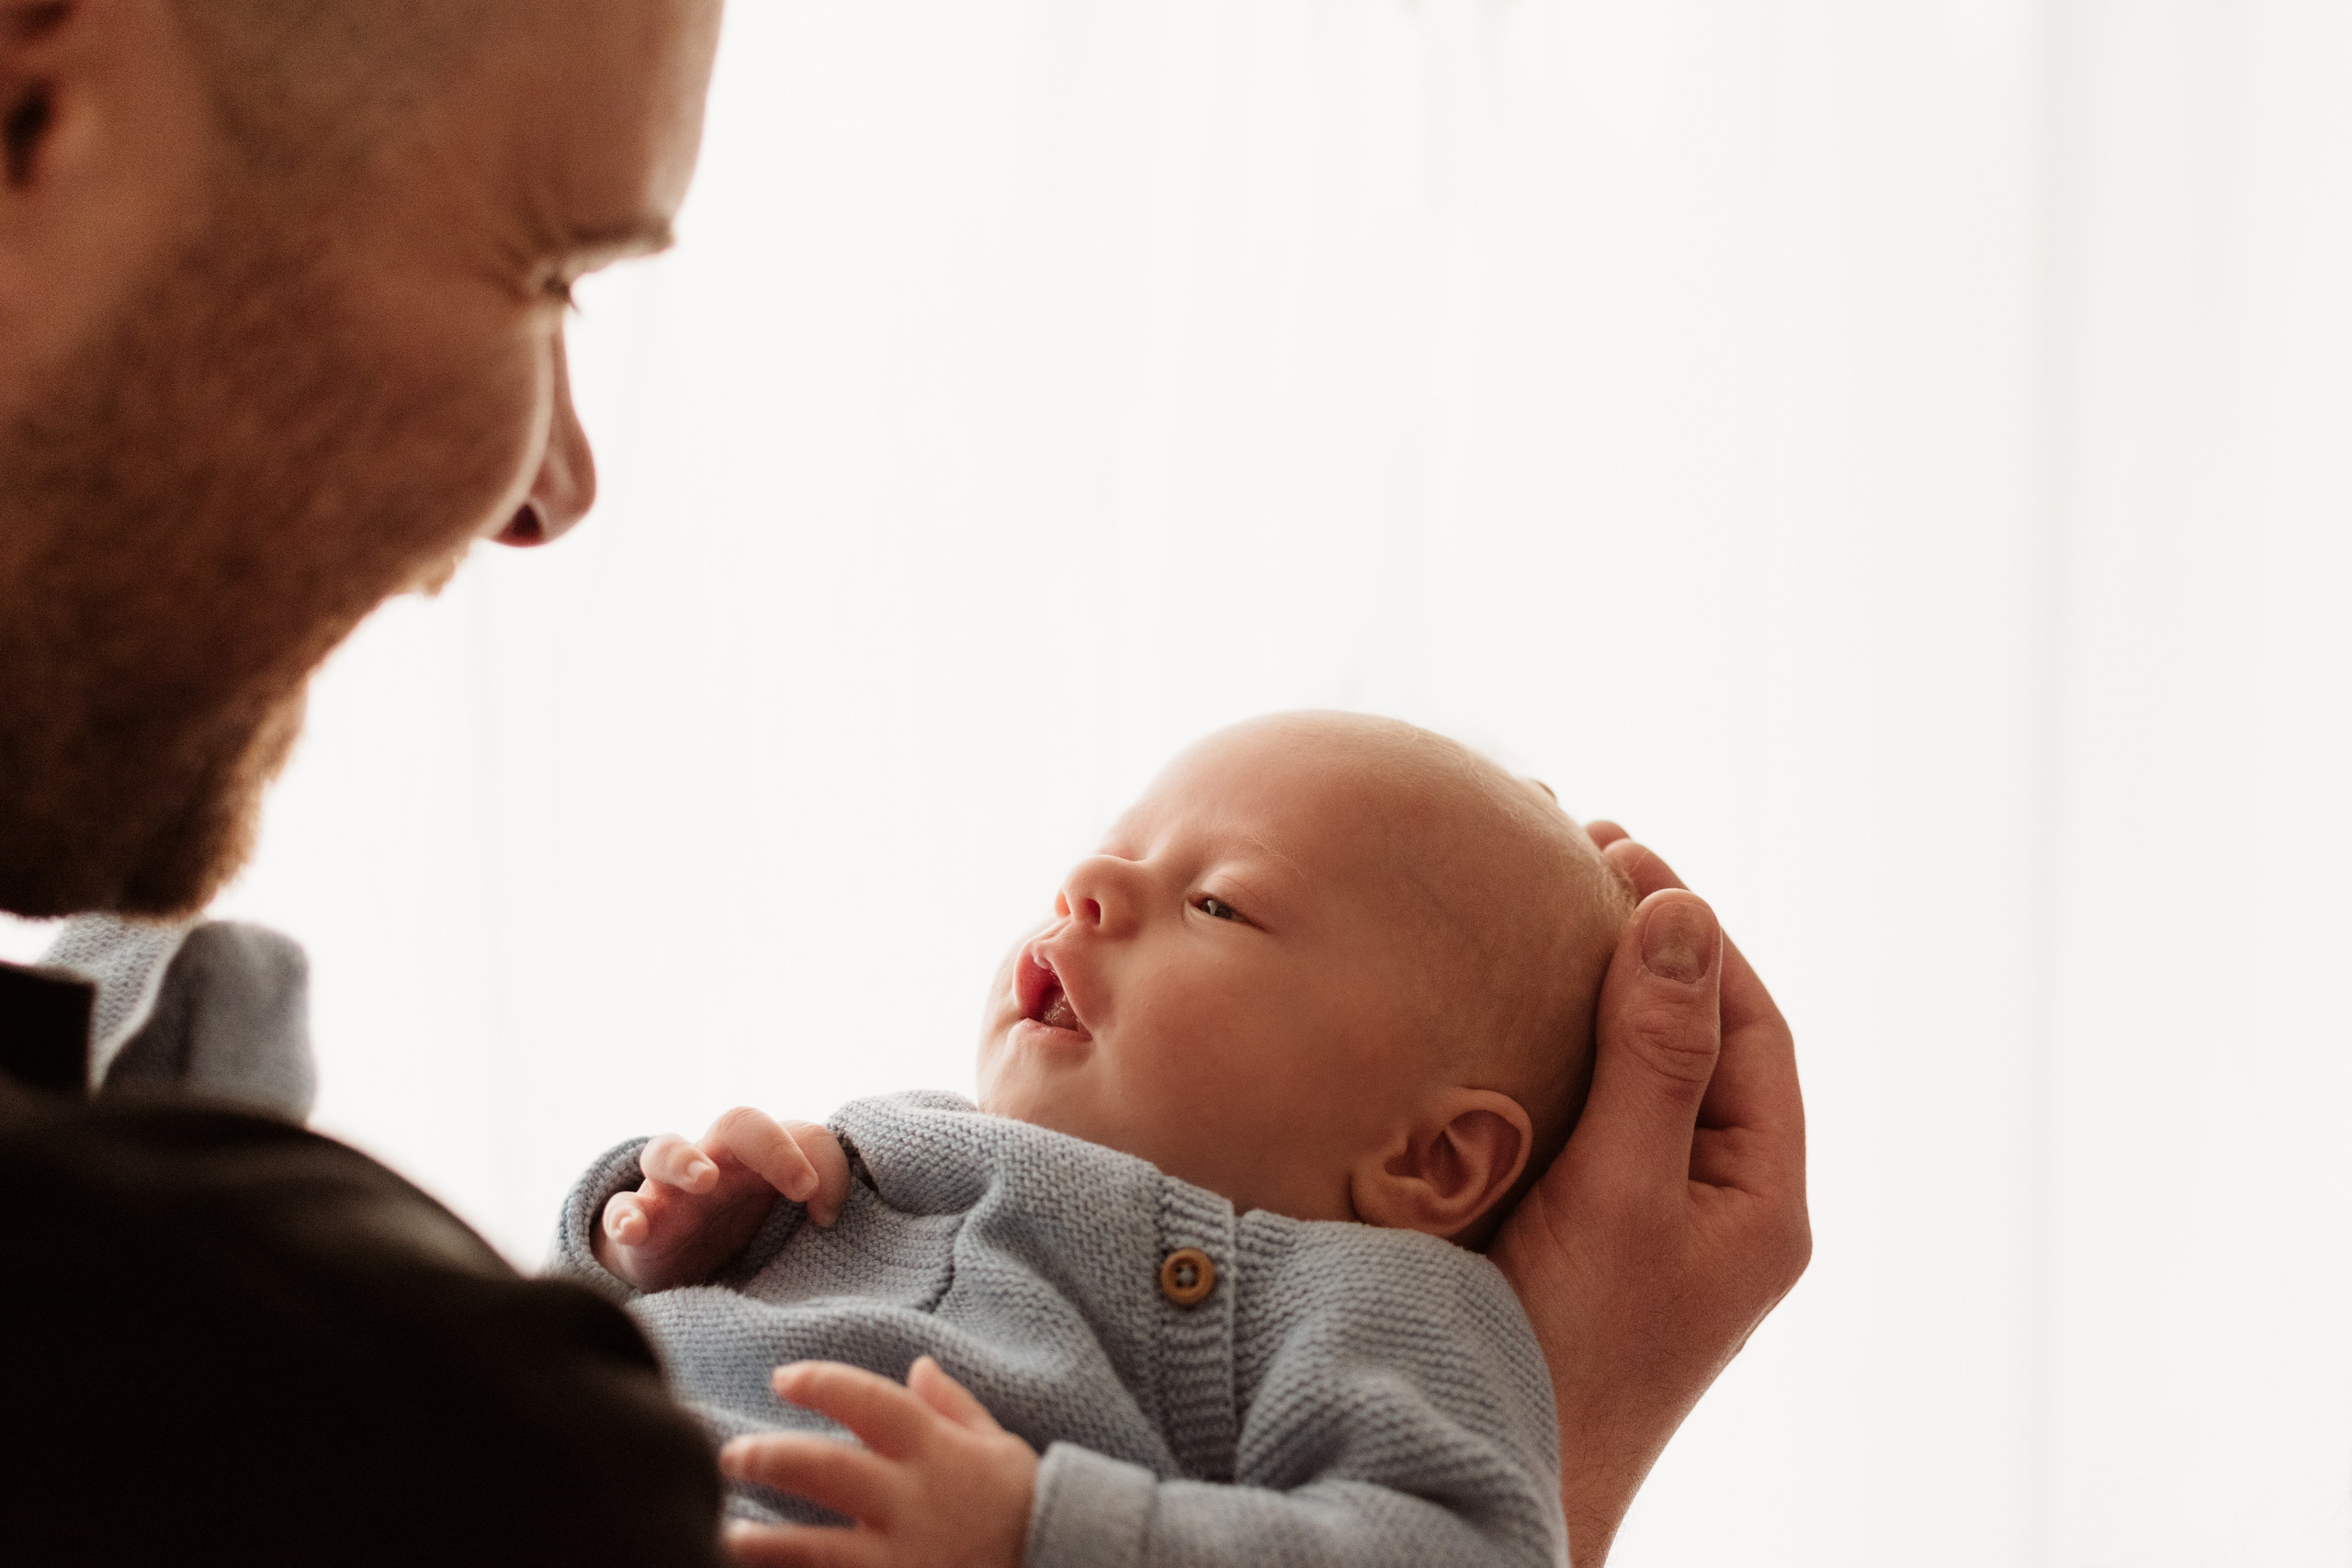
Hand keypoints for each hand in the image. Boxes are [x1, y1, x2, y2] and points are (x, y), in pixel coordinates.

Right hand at [594, 1107, 851, 1291]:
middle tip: (800, 1185)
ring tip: (705, 1179)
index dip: (825, 1164)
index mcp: (762, 1160)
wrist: (680, 1272)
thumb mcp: (785, 1222)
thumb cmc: (744, 1234)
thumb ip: (815, 1205)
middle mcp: (716, 1163)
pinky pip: (618, 1209)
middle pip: (737, 1124)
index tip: (827, 1216)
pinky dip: (623, 1215)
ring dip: (685, 1159)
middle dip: (771, 1146)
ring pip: (665, 1151)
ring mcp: (671, 1191)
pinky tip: (633, 1230)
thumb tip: (830, 1215)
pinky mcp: (637, 1226)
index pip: (800, 1134)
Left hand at [719, 1358, 1038, 1567]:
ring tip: (722, 1535)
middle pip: (827, 1470)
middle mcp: (913, 1501)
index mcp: (937, 1452)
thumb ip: (954, 1407)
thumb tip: (918, 1366)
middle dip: (771, 1459)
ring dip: (763, 1543)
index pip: (871, 1402)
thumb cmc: (1023, 1507)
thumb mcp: (998, 1448)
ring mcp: (901, 1558)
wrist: (1059, 1567)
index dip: (822, 1384)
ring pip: (815, 1549)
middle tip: (729, 1455)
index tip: (783, 1378)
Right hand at [1489, 826, 1809, 1566]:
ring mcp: (1648, 1226)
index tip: (1620, 851)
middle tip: (1572, 854)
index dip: (1694, 931)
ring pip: (1638, 1077)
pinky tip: (1495, 1016)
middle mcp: (1715, 1209)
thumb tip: (1680, 910)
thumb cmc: (1571, 1358)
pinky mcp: (1581, 1237)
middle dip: (1644, 946)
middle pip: (1699, 1042)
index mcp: (1761, 1201)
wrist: (1496, 1478)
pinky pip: (1586, 1118)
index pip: (1752, 1027)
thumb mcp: (1622, 1191)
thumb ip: (1655, 1055)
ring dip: (1594, 992)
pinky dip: (1553, 1052)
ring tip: (1533, 912)